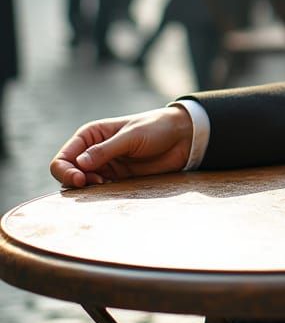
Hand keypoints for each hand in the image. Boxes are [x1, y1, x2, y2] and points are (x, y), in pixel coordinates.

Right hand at [50, 106, 193, 187]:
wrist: (182, 137)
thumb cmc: (156, 128)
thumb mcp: (132, 136)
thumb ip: (106, 150)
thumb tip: (79, 164)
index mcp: (91, 135)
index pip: (64, 158)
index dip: (65, 171)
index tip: (81, 179)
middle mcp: (93, 151)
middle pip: (68, 174)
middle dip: (76, 182)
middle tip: (97, 184)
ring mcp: (105, 166)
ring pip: (82, 186)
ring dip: (89, 191)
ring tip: (107, 185)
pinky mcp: (117, 179)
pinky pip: (100, 192)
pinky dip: (101, 194)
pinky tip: (114, 189)